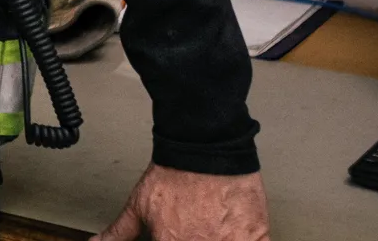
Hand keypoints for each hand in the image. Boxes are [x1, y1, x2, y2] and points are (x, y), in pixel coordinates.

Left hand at [94, 165, 269, 240]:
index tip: (176, 235)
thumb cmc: (176, 174)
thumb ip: (119, 232)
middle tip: (197, 228)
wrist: (206, 146)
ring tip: (211, 225)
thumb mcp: (139, 205)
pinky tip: (229, 229)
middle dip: (193, 238)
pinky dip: (241, 240)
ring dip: (215, 238)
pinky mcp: (258, 237)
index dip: (169, 240)